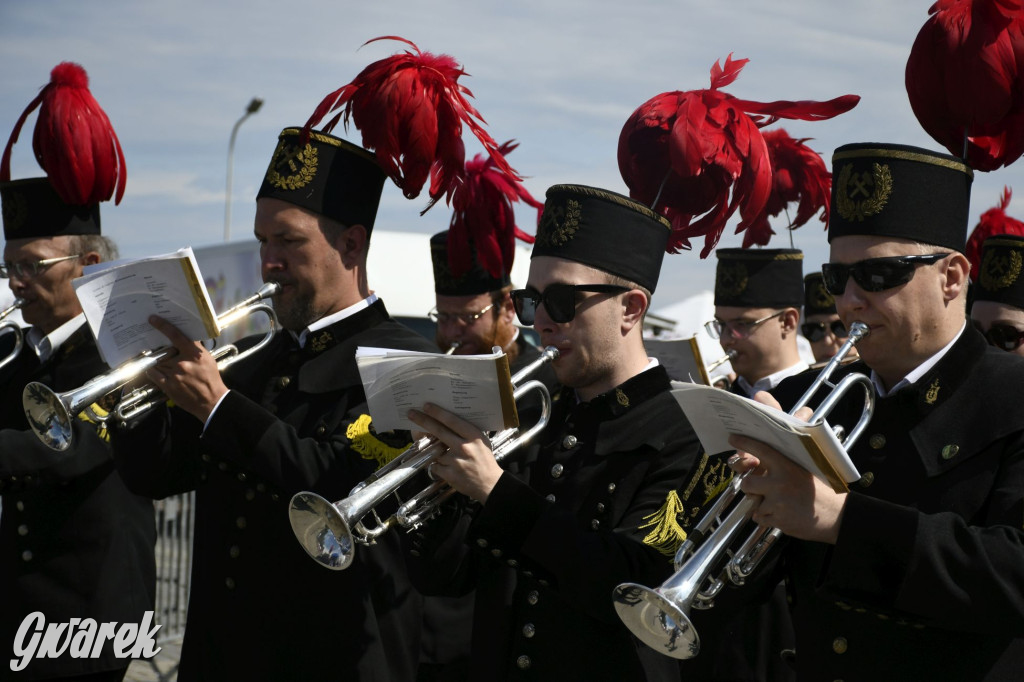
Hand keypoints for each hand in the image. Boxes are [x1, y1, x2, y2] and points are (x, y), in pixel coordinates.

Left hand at [144, 315, 228, 422]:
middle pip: (164, 351)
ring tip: (166, 365)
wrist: (212, 401)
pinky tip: (157, 371)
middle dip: (163, 351)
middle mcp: (183, 362)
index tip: (153, 319)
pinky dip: (153, 371)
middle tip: (162, 351)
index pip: (176, 336)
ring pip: (158, 362)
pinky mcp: (168, 385)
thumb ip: (195, 350)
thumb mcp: (208, 359)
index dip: (163, 326)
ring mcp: (174, 374)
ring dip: (159, 362)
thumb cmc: (211, 379)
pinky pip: (154, 374)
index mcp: (194, 354)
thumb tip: (182, 341)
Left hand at [407, 404, 501, 502]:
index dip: (437, 412)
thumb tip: (448, 422)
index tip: (426, 406)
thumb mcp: (481, 441)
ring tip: (450, 458)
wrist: (490, 484)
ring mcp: (455, 461)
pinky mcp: (450, 474)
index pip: (452, 420)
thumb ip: (466, 432)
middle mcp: (463, 446)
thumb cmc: (485, 461)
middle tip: (411, 414)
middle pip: (438, 430)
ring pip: (435, 451)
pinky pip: (435, 466)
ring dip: (437, 452)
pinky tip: (448, 468)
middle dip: (423, 420)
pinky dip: (438, 466)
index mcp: (473, 436)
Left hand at [726, 395, 844, 543]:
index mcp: (787, 465)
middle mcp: (780, 483)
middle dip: (752, 484)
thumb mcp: (806, 456)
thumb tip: (760, 395)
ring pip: (752, 501)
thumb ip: (784, 428)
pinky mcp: (777, 520)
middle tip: (764, 484)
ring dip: (760, 501)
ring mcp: (777, 503)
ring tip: (777, 499)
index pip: (759, 449)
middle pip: (747, 482)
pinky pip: (759, 517)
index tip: (733, 437)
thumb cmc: (819, 484)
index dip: (744, 442)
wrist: (837, 515)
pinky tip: (783, 512)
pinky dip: (767, 516)